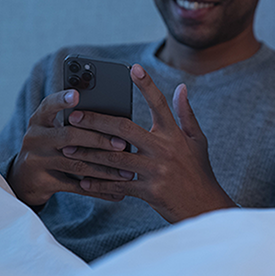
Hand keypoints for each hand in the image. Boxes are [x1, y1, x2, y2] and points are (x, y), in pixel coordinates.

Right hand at [8, 90, 132, 206]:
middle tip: (122, 144)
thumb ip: (76, 123)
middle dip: (99, 140)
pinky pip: (76, 187)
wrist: (25, 178)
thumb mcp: (54, 129)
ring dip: (106, 169)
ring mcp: (37, 161)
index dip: (62, 100)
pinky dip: (99, 190)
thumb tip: (115, 118)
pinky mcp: (43, 182)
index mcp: (39, 119)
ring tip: (128, 172)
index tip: (76, 95)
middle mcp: (35, 138)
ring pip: (77, 164)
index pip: (49, 105)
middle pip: (70, 136)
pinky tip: (117, 192)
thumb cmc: (51, 146)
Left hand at [60, 64, 235, 222]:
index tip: (133, 68)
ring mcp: (156, 171)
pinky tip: (83, 181)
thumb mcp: (197, 140)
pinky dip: (100, 184)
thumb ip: (186, 114)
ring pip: (115, 159)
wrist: (206, 207)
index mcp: (174, 135)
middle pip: (124, 130)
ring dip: (89, 154)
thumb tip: (181, 87)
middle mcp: (164, 150)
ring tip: (68, 149)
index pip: (159, 104)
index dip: (147, 85)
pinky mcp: (149, 192)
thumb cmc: (199, 171)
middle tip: (75, 116)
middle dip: (96, 121)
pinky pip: (119, 186)